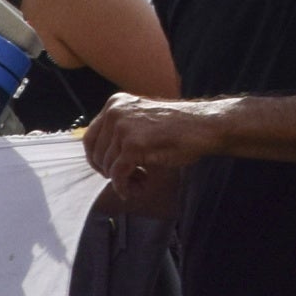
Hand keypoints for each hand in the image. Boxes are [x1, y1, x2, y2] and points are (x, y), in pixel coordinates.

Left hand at [81, 95, 219, 211]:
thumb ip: (118, 133)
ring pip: (108, 166)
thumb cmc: (177, 128)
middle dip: (110, 172)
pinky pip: (118, 174)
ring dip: (122, 180)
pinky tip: (132, 191)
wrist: (205, 126)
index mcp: (114, 104)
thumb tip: (99, 161)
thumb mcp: (140, 121)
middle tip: (132, 178)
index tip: (108, 171)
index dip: (96, 159)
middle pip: (97, 154)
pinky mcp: (133, 145)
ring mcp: (123, 128)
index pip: (89, 137)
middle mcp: (114, 112)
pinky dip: (123, 187)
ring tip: (141, 181)